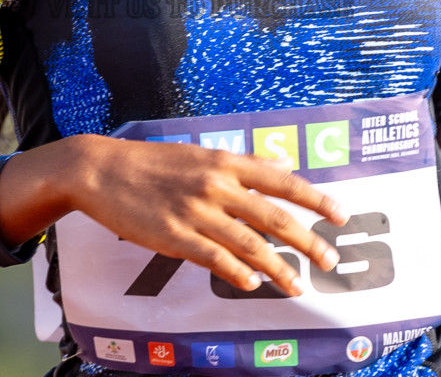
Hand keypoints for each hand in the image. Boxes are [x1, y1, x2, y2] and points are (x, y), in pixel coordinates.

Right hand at [0, 134, 348, 294]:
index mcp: (225, 163)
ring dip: (277, 267)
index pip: (282, 181)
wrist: (100, 170)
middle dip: (307, 240)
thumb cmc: (152, 162)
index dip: (315, 199)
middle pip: (274, 216)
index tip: (340, 215)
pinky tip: (252, 284)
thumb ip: (244, 163)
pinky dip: (236, 272)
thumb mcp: (200, 154)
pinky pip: (213, 257)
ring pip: (248, 243)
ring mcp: (195, 212)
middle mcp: (216, 186)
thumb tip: (284, 165)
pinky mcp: (173, 235)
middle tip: (331, 259)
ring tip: (298, 285)